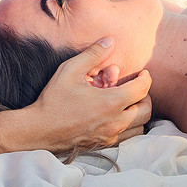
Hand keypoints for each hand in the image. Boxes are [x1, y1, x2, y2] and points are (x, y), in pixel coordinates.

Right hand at [28, 38, 153, 151]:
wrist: (39, 130)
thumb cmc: (54, 100)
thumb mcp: (70, 70)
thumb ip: (93, 54)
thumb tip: (110, 41)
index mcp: (111, 103)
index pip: (142, 90)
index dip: (146, 78)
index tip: (143, 73)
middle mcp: (116, 122)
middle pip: (146, 111)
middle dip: (145, 97)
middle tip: (136, 88)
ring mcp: (111, 136)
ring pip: (140, 127)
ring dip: (138, 113)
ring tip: (127, 102)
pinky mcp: (104, 145)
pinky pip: (127, 137)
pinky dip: (129, 126)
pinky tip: (116, 116)